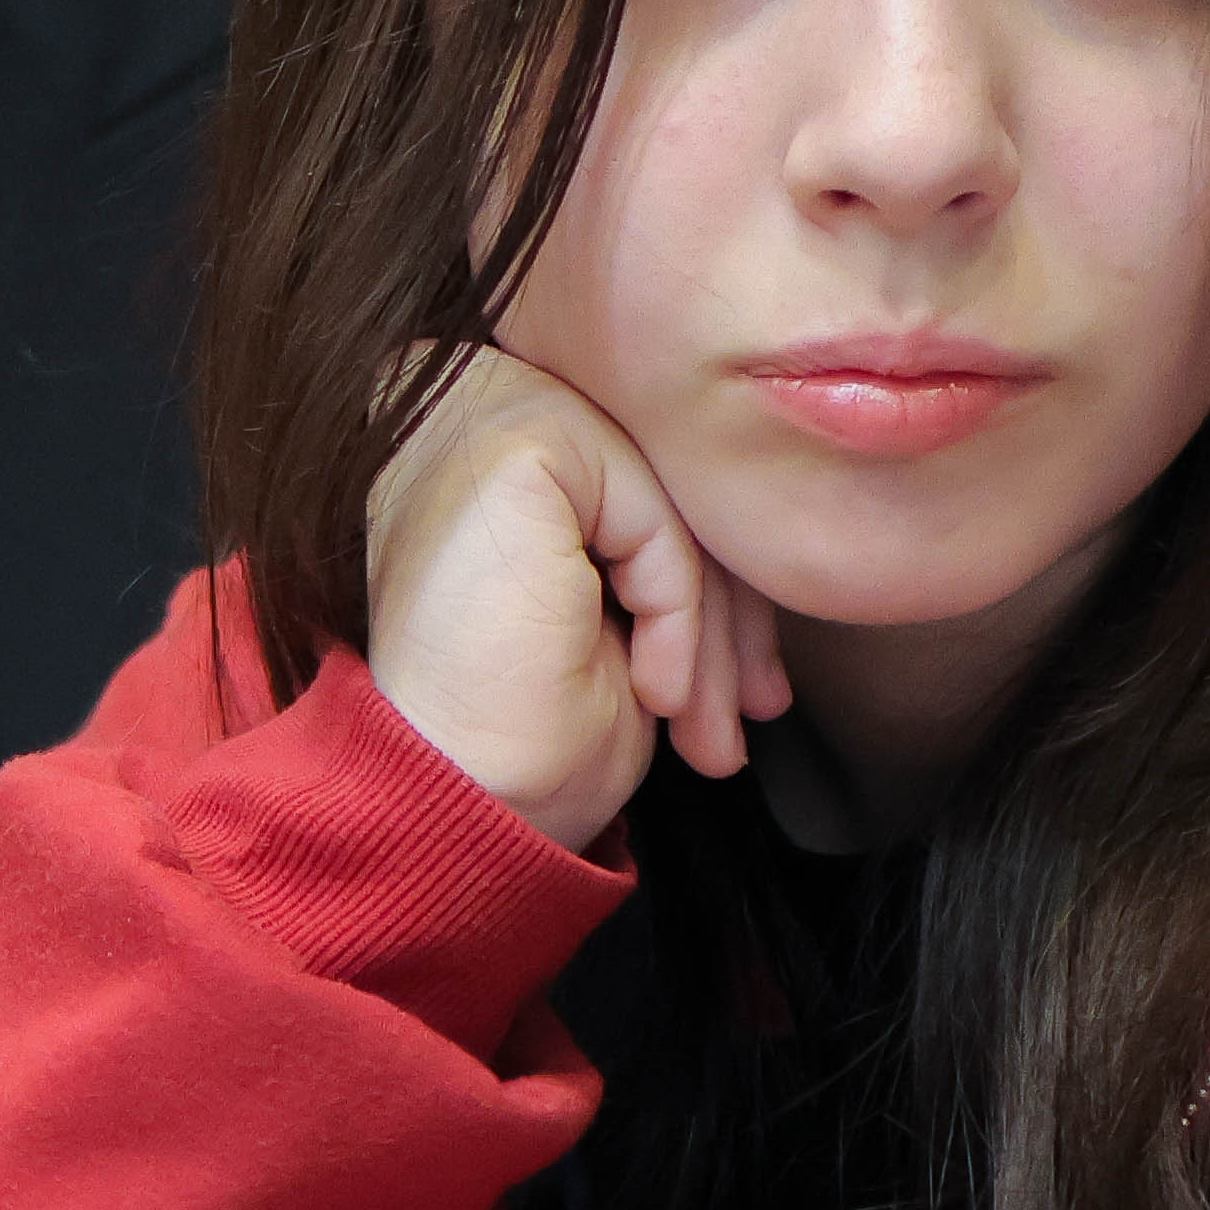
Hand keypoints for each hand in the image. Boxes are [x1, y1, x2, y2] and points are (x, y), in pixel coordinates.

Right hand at [362, 345, 783, 846]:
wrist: (445, 802)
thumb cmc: (513, 741)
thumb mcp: (622, 631)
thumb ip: (669, 554)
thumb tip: (764, 533)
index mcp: (497, 454)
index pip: (648, 489)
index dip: (715, 596)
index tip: (753, 696)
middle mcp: (482, 407)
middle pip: (666, 485)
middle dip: (728, 615)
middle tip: (752, 717)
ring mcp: (492, 411)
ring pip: (669, 499)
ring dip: (713, 633)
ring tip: (708, 732)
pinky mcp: (516, 440)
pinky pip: (650, 510)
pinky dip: (677, 612)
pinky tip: (655, 692)